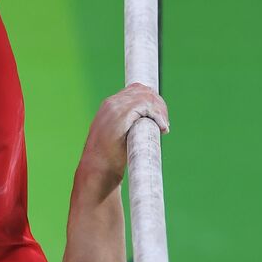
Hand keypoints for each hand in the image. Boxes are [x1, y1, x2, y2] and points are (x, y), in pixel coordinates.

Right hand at [77, 83, 169, 199]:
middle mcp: (111, 103)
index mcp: (109, 107)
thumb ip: (126, 126)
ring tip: (164, 126)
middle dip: (158, 104)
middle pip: (143, 90)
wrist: (97, 171)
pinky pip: (145, 106)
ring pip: (146, 97)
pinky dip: (157, 115)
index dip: (150, 100)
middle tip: (164, 123)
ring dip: (159, 110)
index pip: (136, 90)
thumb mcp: (116, 137)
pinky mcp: (121, 116)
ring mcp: (115, 109)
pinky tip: (162, 127)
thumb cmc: (107, 159)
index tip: (159, 117)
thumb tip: (145, 124)